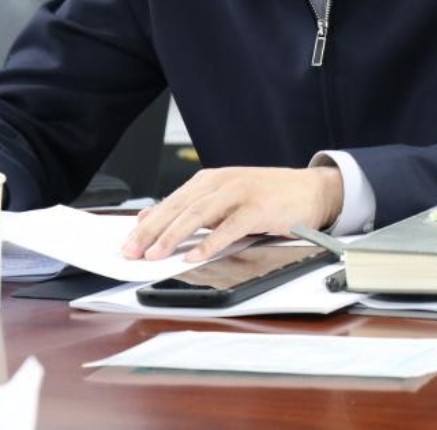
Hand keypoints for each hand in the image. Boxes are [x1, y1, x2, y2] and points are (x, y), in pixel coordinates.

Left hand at [121, 166, 343, 262]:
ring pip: (198, 214)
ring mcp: (239, 194)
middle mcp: (221, 183)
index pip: (170, 203)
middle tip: (132, 252)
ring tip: (156, 255)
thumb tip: (151, 218)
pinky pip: (230, 227)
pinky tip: (196, 255)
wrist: (309, 189)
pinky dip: (211, 242)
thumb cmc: (266, 196)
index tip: (127, 243)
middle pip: (179, 208)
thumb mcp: (223, 197)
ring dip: (174, 236)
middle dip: (152, 232)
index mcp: (209, 180)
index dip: (146, 224)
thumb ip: (190, 207)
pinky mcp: (258, 208)